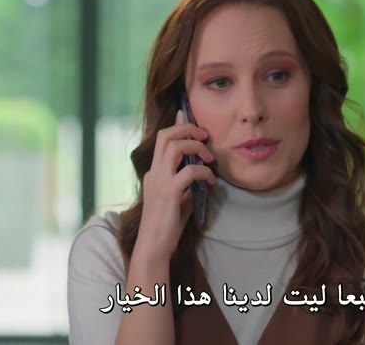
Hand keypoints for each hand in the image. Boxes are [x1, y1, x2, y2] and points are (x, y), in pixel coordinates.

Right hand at [135, 110, 215, 263]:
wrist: (154, 247)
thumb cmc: (167, 226)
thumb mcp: (178, 199)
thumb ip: (186, 184)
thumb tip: (201, 172)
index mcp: (154, 173)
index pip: (163, 139)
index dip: (178, 125)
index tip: (189, 118)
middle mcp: (154, 173)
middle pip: (166, 135)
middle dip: (188, 129)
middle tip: (205, 136)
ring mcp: (159, 181)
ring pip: (174, 146)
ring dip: (196, 147)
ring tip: (209, 158)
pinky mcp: (168, 192)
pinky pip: (189, 171)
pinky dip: (203, 172)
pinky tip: (210, 181)